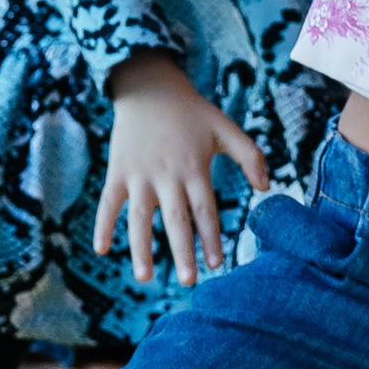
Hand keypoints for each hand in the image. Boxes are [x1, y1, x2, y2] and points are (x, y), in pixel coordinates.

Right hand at [95, 50, 270, 283]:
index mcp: (193, 168)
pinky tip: (101, 250)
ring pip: (139, 218)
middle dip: (182, 251)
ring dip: (141, 248)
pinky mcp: (118, 172)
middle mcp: (166, 175)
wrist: (148, 86)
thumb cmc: (191, 112)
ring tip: (145, 278)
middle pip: (175, 219)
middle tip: (189, 281)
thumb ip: (251, 156)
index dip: (211, 237)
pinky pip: (108, 203)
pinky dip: (102, 225)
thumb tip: (267, 188)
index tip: (217, 264)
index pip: (205, 210)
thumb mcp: (225, 128)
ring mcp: (139, 175)